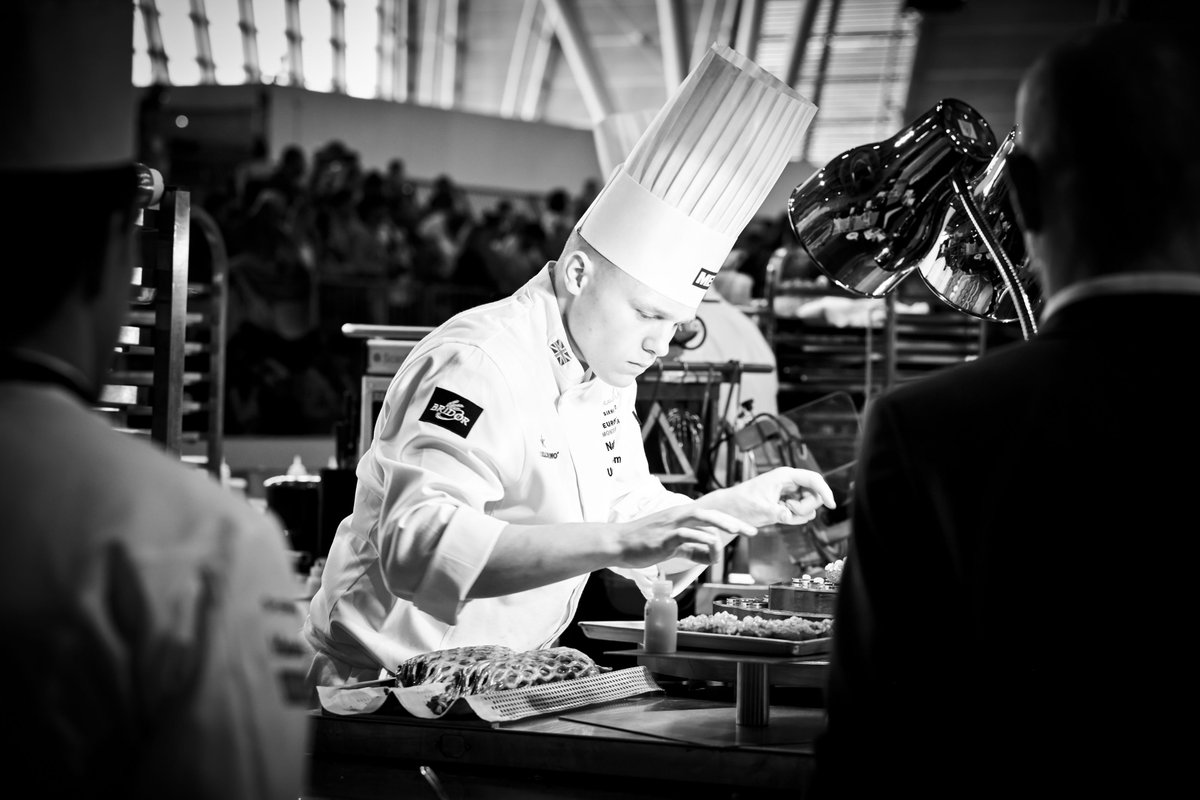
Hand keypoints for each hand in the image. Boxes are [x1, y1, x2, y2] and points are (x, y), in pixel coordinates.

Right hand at [611, 505, 757, 568]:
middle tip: (750, 531)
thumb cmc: (642, 544)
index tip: (746, 529)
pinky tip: (711, 555)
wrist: (618, 544)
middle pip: (712, 513)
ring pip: (703, 518)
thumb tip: (709, 557)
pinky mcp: (665, 537)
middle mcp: (678, 515)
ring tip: (736, 536)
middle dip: (733, 522)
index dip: (730, 521)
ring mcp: (671, 524)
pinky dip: (703, 542)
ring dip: (722, 527)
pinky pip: (688, 535)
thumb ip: (690, 549)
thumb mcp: (671, 546)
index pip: (710, 515)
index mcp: (680, 516)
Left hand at [697, 466, 835, 527]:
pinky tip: (782, 516)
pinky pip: (802, 511)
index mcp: (785, 475)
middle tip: (789, 510)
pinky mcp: (788, 502)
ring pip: (810, 503)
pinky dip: (796, 517)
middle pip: (815, 493)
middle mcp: (790, 481)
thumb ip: (777, 512)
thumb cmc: (742, 503)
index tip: (831, 505)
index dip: (825, 491)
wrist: (731, 509)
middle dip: (806, 506)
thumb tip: (789, 515)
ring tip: (782, 512)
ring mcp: (790, 492)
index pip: (814, 479)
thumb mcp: (761, 509)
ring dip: (800, 513)